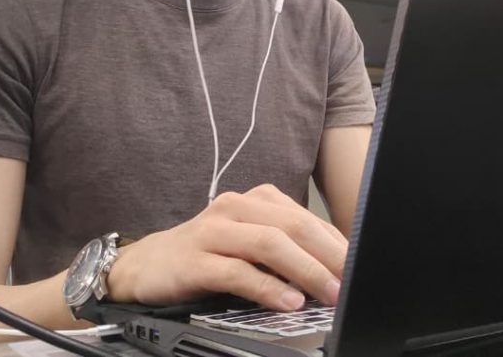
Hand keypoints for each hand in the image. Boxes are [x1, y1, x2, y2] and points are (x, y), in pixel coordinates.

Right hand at [106, 184, 346, 311]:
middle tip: (350, 280)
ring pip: (269, 244)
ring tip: (327, 293)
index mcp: (255, 200)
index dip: (336, 243)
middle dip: (329, 255)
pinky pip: (238, 271)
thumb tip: (332, 269)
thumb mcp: (247, 243)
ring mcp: (213, 231)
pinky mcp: (195, 260)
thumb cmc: (204, 255)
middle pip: (293, 226)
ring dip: (305, 270)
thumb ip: (284, 249)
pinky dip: (268, 287)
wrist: (144, 265)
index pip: (306, 217)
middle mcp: (236, 208)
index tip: (358, 266)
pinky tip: (287, 302)